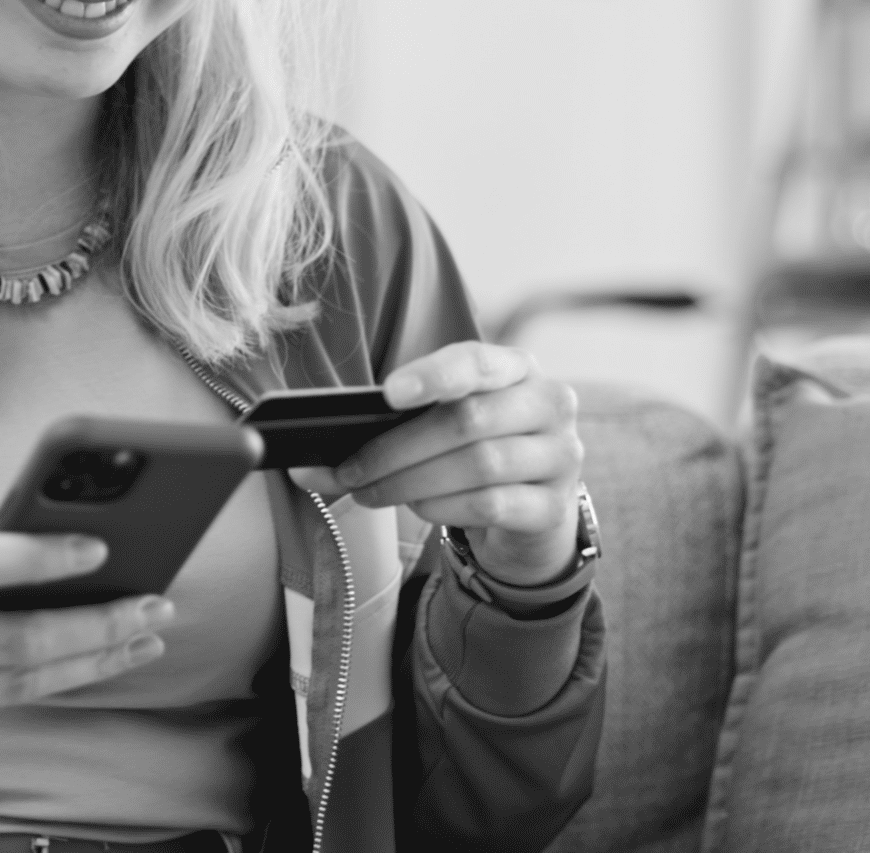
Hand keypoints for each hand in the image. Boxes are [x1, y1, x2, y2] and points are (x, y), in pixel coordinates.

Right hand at [0, 471, 176, 752]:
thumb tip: (7, 505)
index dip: (38, 558)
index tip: (99, 547)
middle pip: (12, 642)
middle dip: (95, 625)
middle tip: (155, 604)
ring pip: (17, 683)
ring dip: (91, 660)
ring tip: (144, 634)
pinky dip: (51, 680)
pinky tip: (92, 658)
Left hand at [303, 342, 582, 585]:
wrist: (528, 509)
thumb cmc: (471, 451)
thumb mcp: (442, 423)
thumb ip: (390, 427)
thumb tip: (308, 466)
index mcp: (517, 368)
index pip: (478, 361)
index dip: (434, 375)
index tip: (389, 393)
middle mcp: (549, 404)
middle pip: (467, 421)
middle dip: (395, 448)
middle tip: (348, 469)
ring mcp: (561, 456)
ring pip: (477, 465)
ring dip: (410, 481)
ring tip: (369, 491)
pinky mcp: (553, 507)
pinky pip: (490, 505)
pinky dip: (443, 508)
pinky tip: (418, 507)